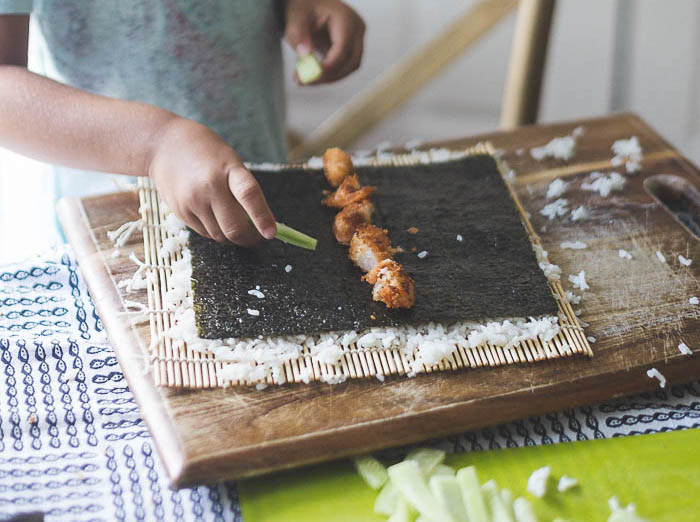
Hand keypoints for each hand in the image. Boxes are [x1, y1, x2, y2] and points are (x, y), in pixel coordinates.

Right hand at [148, 117, 276, 245]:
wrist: (164, 145)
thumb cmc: (206, 153)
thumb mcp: (231, 161)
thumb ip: (243, 189)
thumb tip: (259, 224)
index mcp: (228, 169)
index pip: (249, 195)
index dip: (262, 217)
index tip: (271, 233)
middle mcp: (208, 187)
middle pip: (233, 227)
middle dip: (249, 238)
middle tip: (257, 237)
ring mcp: (192, 201)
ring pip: (220, 235)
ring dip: (233, 237)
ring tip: (238, 228)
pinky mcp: (181, 212)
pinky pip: (205, 233)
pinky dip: (217, 233)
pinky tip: (218, 221)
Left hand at [284, 0, 364, 83]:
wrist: (309, 5)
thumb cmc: (304, 8)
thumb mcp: (295, 17)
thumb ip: (298, 34)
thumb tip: (305, 54)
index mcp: (346, 18)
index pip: (343, 47)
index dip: (330, 65)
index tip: (312, 75)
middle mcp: (357, 29)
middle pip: (351, 62)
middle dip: (330, 75)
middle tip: (306, 81)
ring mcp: (357, 40)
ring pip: (349, 68)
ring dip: (328, 77)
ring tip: (304, 78)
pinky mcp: (351, 50)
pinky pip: (344, 68)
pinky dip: (328, 74)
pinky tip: (310, 74)